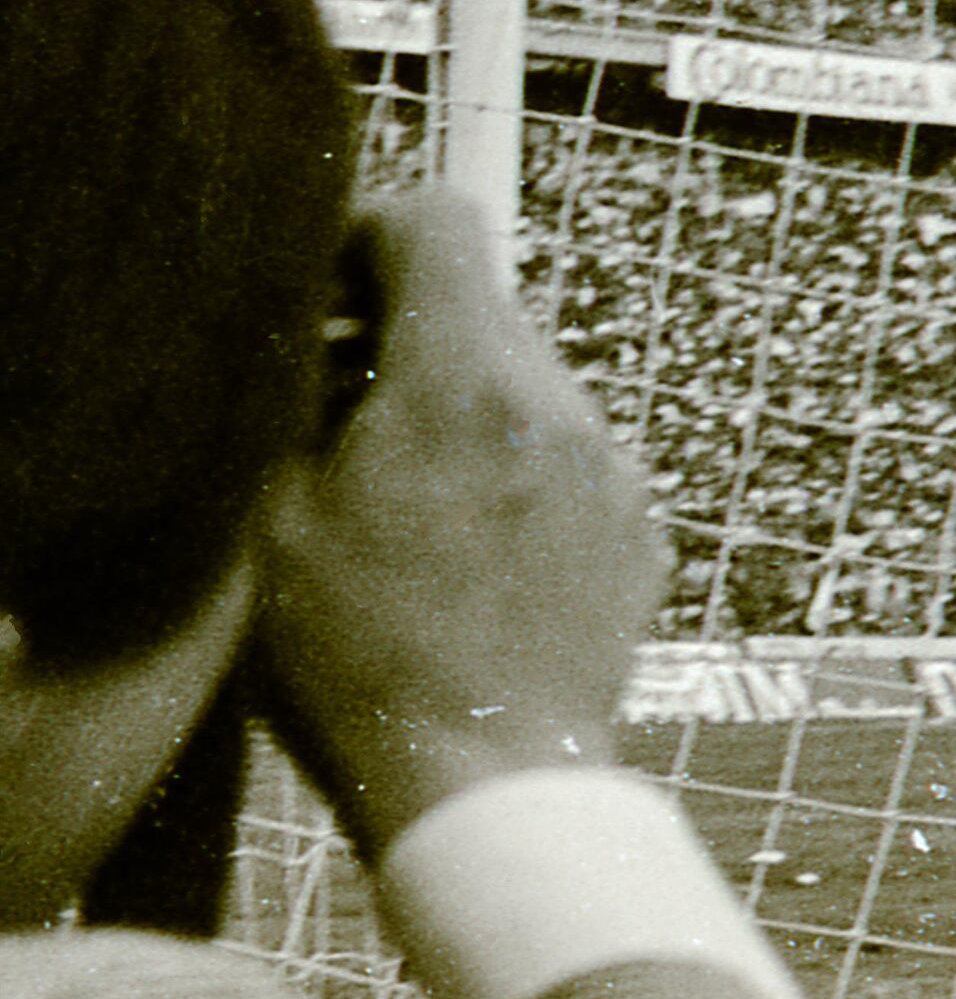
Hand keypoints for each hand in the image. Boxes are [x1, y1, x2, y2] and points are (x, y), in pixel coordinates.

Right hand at [244, 191, 664, 854]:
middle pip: (482, 312)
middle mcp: (559, 405)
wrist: (486, 776)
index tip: (331, 295)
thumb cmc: (357, 658)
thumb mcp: (269, 516)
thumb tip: (317, 338)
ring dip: (464, 417)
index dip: (371, 236)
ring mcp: (614, 468)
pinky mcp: (642, 527)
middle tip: (339, 418)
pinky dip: (518, 480)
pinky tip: (467, 560)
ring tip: (401, 507)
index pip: (440, 222)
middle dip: (407, 342)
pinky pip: (570, 463)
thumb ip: (296, 400)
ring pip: (528, 390)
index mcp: (462, 381)